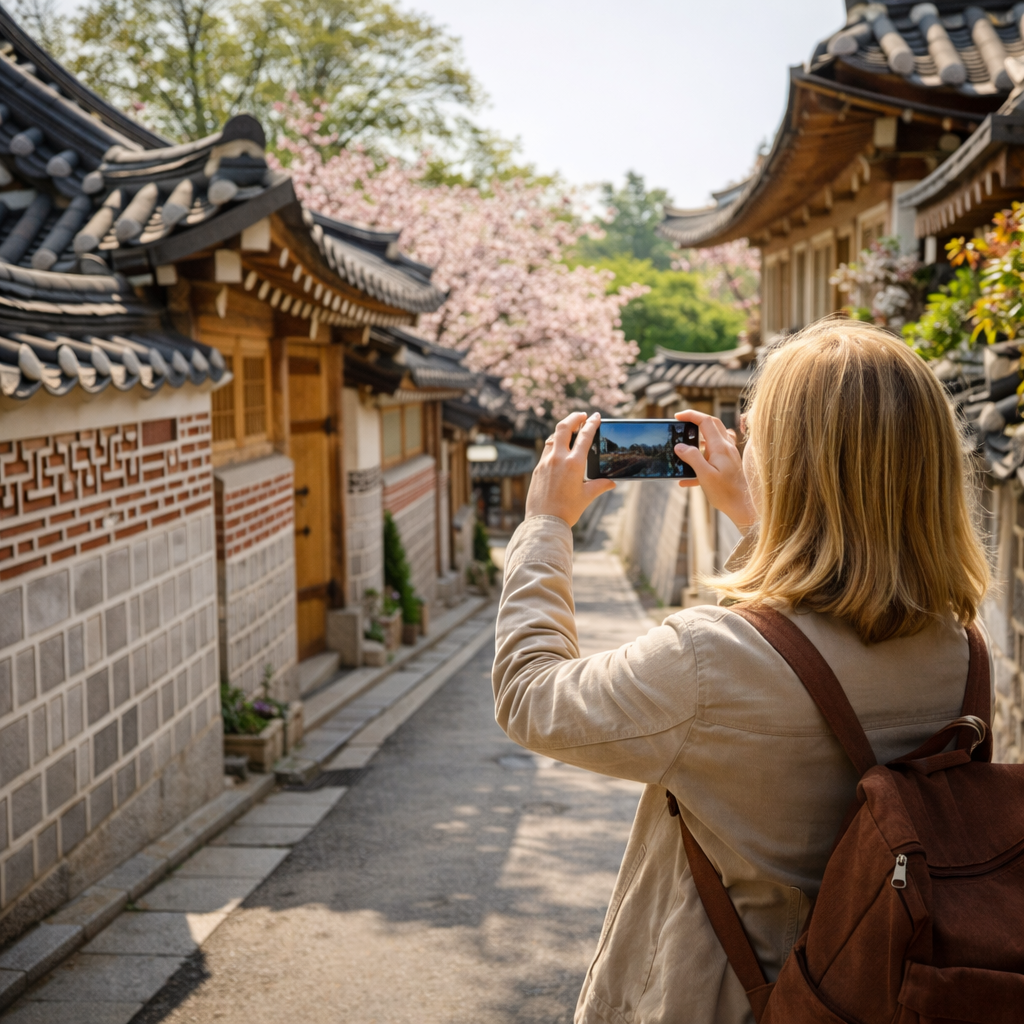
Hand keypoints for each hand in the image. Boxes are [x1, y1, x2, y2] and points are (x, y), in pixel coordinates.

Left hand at [525, 412, 615, 526]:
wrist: (544, 521)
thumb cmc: (567, 510)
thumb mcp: (587, 497)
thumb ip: (600, 486)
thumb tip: (611, 483)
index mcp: (574, 463)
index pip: (585, 436)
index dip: (592, 423)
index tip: (596, 416)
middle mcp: (558, 458)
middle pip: (564, 427)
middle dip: (574, 418)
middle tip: (582, 415)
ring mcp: (545, 462)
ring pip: (553, 437)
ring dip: (562, 430)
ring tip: (570, 430)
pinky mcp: (538, 469)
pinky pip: (546, 450)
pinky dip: (554, 444)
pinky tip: (558, 448)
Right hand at [673, 410, 756, 530]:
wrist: (743, 507)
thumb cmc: (726, 493)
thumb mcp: (705, 475)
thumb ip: (692, 458)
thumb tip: (679, 446)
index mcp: (720, 447)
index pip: (705, 421)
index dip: (691, 416)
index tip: (677, 417)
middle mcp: (726, 447)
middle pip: (711, 425)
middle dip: (696, 422)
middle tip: (681, 426)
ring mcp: (728, 455)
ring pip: (712, 439)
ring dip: (698, 440)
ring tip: (684, 451)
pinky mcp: (728, 465)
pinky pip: (713, 455)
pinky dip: (701, 459)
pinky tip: (687, 479)